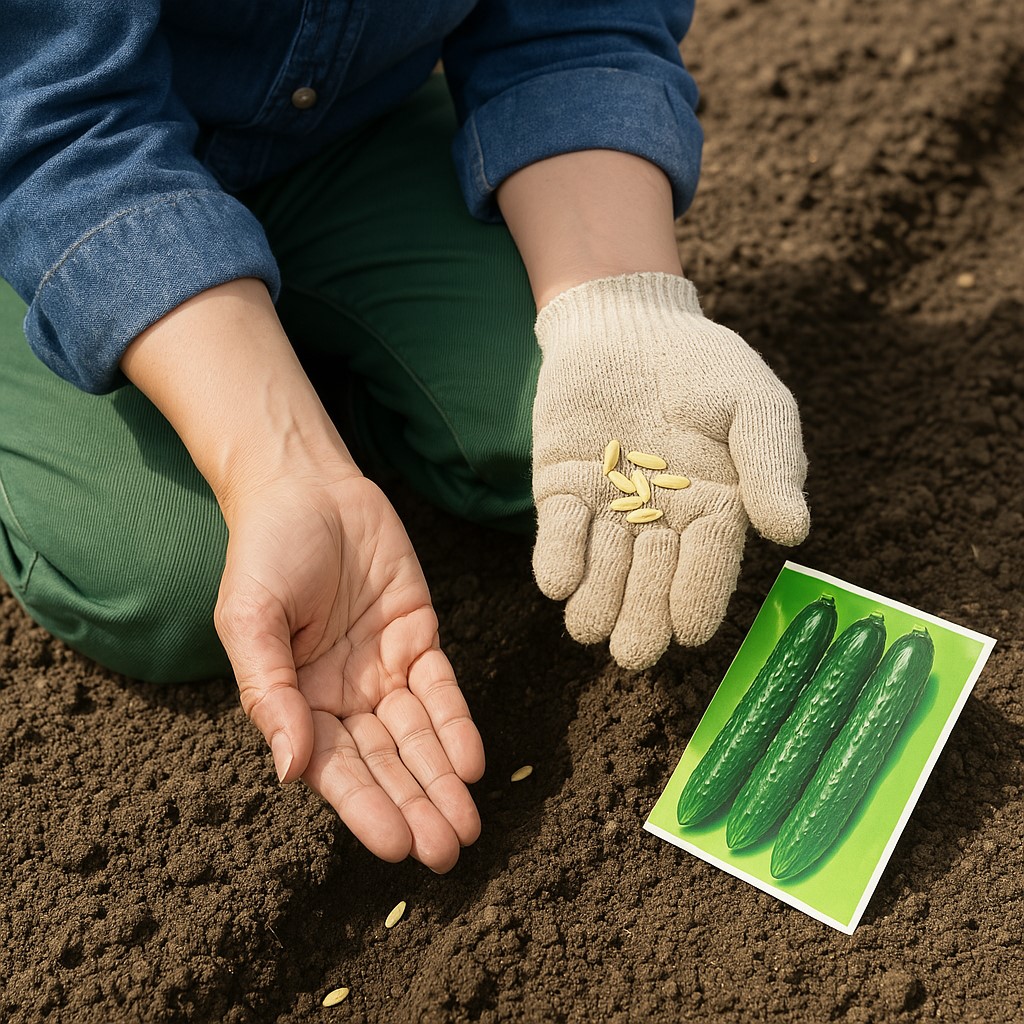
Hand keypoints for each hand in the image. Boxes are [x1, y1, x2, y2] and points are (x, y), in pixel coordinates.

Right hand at [215, 471, 484, 872]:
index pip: (334, 769)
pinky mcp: (418, 638)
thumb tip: (287, 768)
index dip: (366, 807)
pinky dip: (456, 724)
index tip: (397, 846)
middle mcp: (342, 697)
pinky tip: (471, 760)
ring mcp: (383, 670)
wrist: (306, 487)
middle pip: (384, 763)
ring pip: (418, 737)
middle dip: (415, 806)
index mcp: (295, 702)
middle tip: (448, 851)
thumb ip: (267, 690)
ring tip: (468, 824)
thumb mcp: (249, 619)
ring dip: (443, 779)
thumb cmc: (264, 552)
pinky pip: (441, 689)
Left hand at [531, 272, 809, 668]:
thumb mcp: (752, 402)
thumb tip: (793, 532)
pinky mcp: (563, 491)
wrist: (626, 324)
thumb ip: (770, 462)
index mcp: (715, 507)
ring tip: (589, 627)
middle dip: (642, 616)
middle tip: (633, 654)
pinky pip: (559, 531)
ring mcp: (608, 510)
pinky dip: (558, 555)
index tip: (687, 632)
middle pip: (652, 579)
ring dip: (597, 598)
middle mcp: (661, 520)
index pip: (709, 562)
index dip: (698, 597)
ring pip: (604, 567)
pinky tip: (558, 582)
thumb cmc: (701, 364)